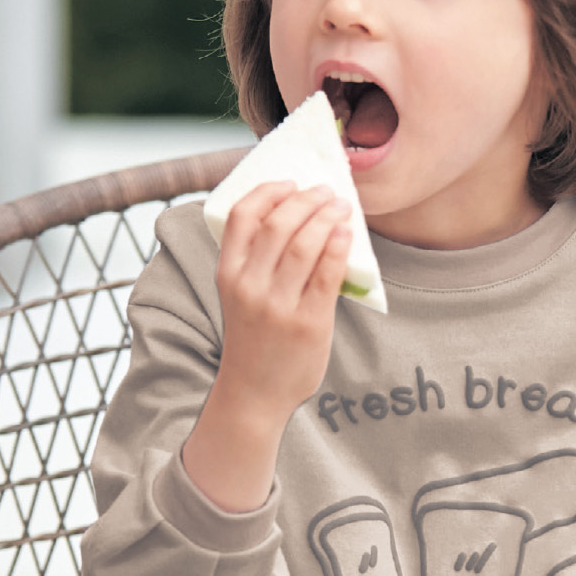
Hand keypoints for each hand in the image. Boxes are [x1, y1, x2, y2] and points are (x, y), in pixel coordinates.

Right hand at [212, 180, 353, 420]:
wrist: (254, 392)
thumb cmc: (253, 338)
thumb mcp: (239, 295)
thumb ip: (257, 261)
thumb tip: (298, 215)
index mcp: (228, 274)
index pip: (241, 216)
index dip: (268, 191)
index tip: (290, 182)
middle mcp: (249, 287)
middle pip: (278, 224)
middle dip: (306, 199)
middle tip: (326, 190)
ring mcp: (278, 306)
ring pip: (305, 244)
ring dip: (327, 217)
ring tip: (341, 207)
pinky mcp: (308, 323)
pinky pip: (327, 274)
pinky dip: (339, 247)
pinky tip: (347, 233)